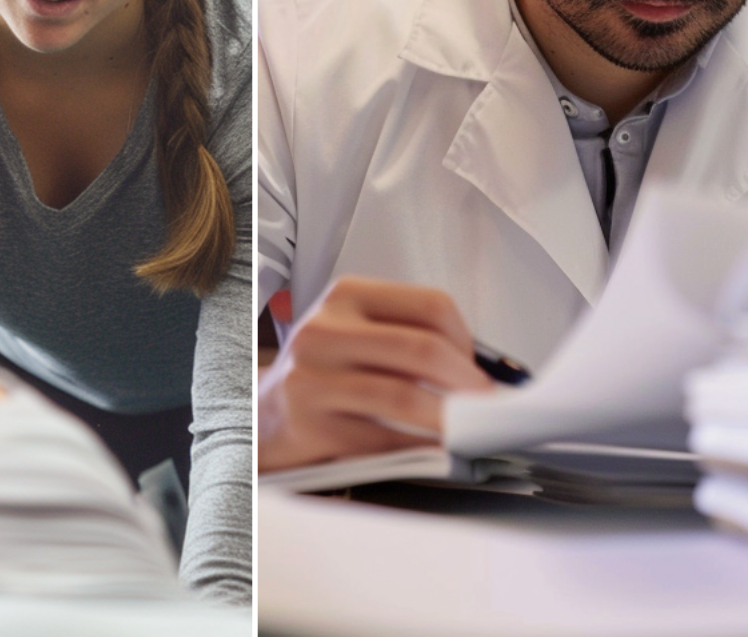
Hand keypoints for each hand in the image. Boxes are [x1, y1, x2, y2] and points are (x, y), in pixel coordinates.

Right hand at [258, 276, 494, 472]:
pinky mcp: (309, 426)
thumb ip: (407, 338)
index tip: (478, 368)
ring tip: (467, 430)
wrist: (261, 417)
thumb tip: (481, 370)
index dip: (469, 341)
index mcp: (345, 296)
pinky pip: (382, 441)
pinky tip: (433, 451)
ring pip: (405, 397)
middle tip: (486, 405)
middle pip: (422, 349)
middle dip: (468, 383)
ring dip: (450, 420)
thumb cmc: (321, 376)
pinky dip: (419, 450)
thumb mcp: (354, 334)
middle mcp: (324, 330)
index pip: (431, 305)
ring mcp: (312, 378)